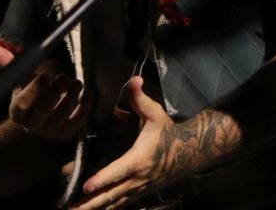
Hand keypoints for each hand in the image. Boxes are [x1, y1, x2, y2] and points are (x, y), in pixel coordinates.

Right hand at [0, 44, 91, 143]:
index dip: (33, 92)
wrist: (44, 112)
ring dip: (71, 98)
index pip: (22, 105)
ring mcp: (49, 131)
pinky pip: (76, 123)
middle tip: (65, 77)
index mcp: (17, 111)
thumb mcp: (22, 78)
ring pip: (61, 117)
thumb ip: (10, 64)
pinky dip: (85, 108)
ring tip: (77, 83)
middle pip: (42, 112)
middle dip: (55, 93)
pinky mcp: (65, 133)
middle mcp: (31, 125)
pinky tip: (89, 94)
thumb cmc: (32, 91)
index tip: (45, 76)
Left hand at [73, 77, 205, 209]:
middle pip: (111, 194)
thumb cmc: (169, 132)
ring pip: (114, 203)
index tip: (86, 187)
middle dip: (90, 204)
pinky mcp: (139, 194)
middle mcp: (137, 179)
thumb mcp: (155, 114)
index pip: (117, 171)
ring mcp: (138, 190)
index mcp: (138, 159)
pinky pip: (120, 204)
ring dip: (94, 209)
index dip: (102, 179)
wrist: (189, 153)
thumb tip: (134, 79)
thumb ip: (141, 99)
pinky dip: (106, 209)